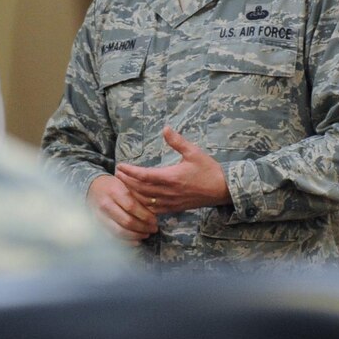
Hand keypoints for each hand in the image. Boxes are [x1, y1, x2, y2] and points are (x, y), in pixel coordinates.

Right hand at [87, 174, 158, 242]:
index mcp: (114, 191)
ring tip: (146, 234)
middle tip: (153, 229)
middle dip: (143, 227)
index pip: (132, 206)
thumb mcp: (126, 184)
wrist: (93, 188)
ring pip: (120, 232)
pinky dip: (126, 242)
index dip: (145, 216)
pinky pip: (113, 238)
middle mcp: (105, 205)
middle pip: (127, 221)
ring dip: (136, 236)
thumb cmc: (114, 186)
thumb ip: (139, 196)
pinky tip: (137, 241)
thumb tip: (155, 210)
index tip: (155, 220)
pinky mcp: (98, 226)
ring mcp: (100, 217)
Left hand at [114, 127, 232, 213]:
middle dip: (126, 182)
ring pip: (145, 201)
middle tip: (116, 174)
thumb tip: (165, 128)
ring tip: (122, 186)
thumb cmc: (209, 170)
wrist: (222, 190)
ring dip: (132, 193)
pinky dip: (143, 205)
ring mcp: (171, 202)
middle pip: (140, 189)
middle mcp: (168, 192)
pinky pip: (154, 210)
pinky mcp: (174, 208)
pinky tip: (137, 201)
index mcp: (171, 177)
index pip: (144, 175)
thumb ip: (177, 141)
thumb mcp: (194, 152)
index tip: (120, 166)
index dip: (130, 172)